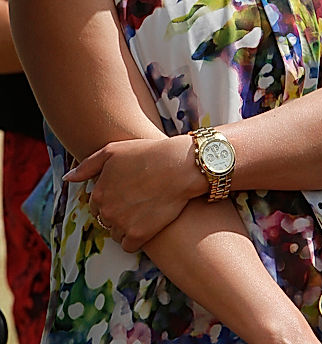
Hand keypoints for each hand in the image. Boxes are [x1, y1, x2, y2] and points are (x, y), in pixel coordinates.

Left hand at [64, 135, 204, 251]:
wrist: (179, 166)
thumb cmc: (147, 153)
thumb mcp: (113, 150)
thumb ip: (87, 166)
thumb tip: (67, 179)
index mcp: (98, 192)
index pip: (96, 204)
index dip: (112, 197)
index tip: (128, 189)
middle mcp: (106, 211)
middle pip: (106, 220)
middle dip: (118, 212)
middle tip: (137, 198)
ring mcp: (121, 225)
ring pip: (116, 234)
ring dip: (126, 226)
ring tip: (144, 209)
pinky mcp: (138, 236)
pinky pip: (128, 246)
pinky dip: (136, 238)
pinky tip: (147, 222)